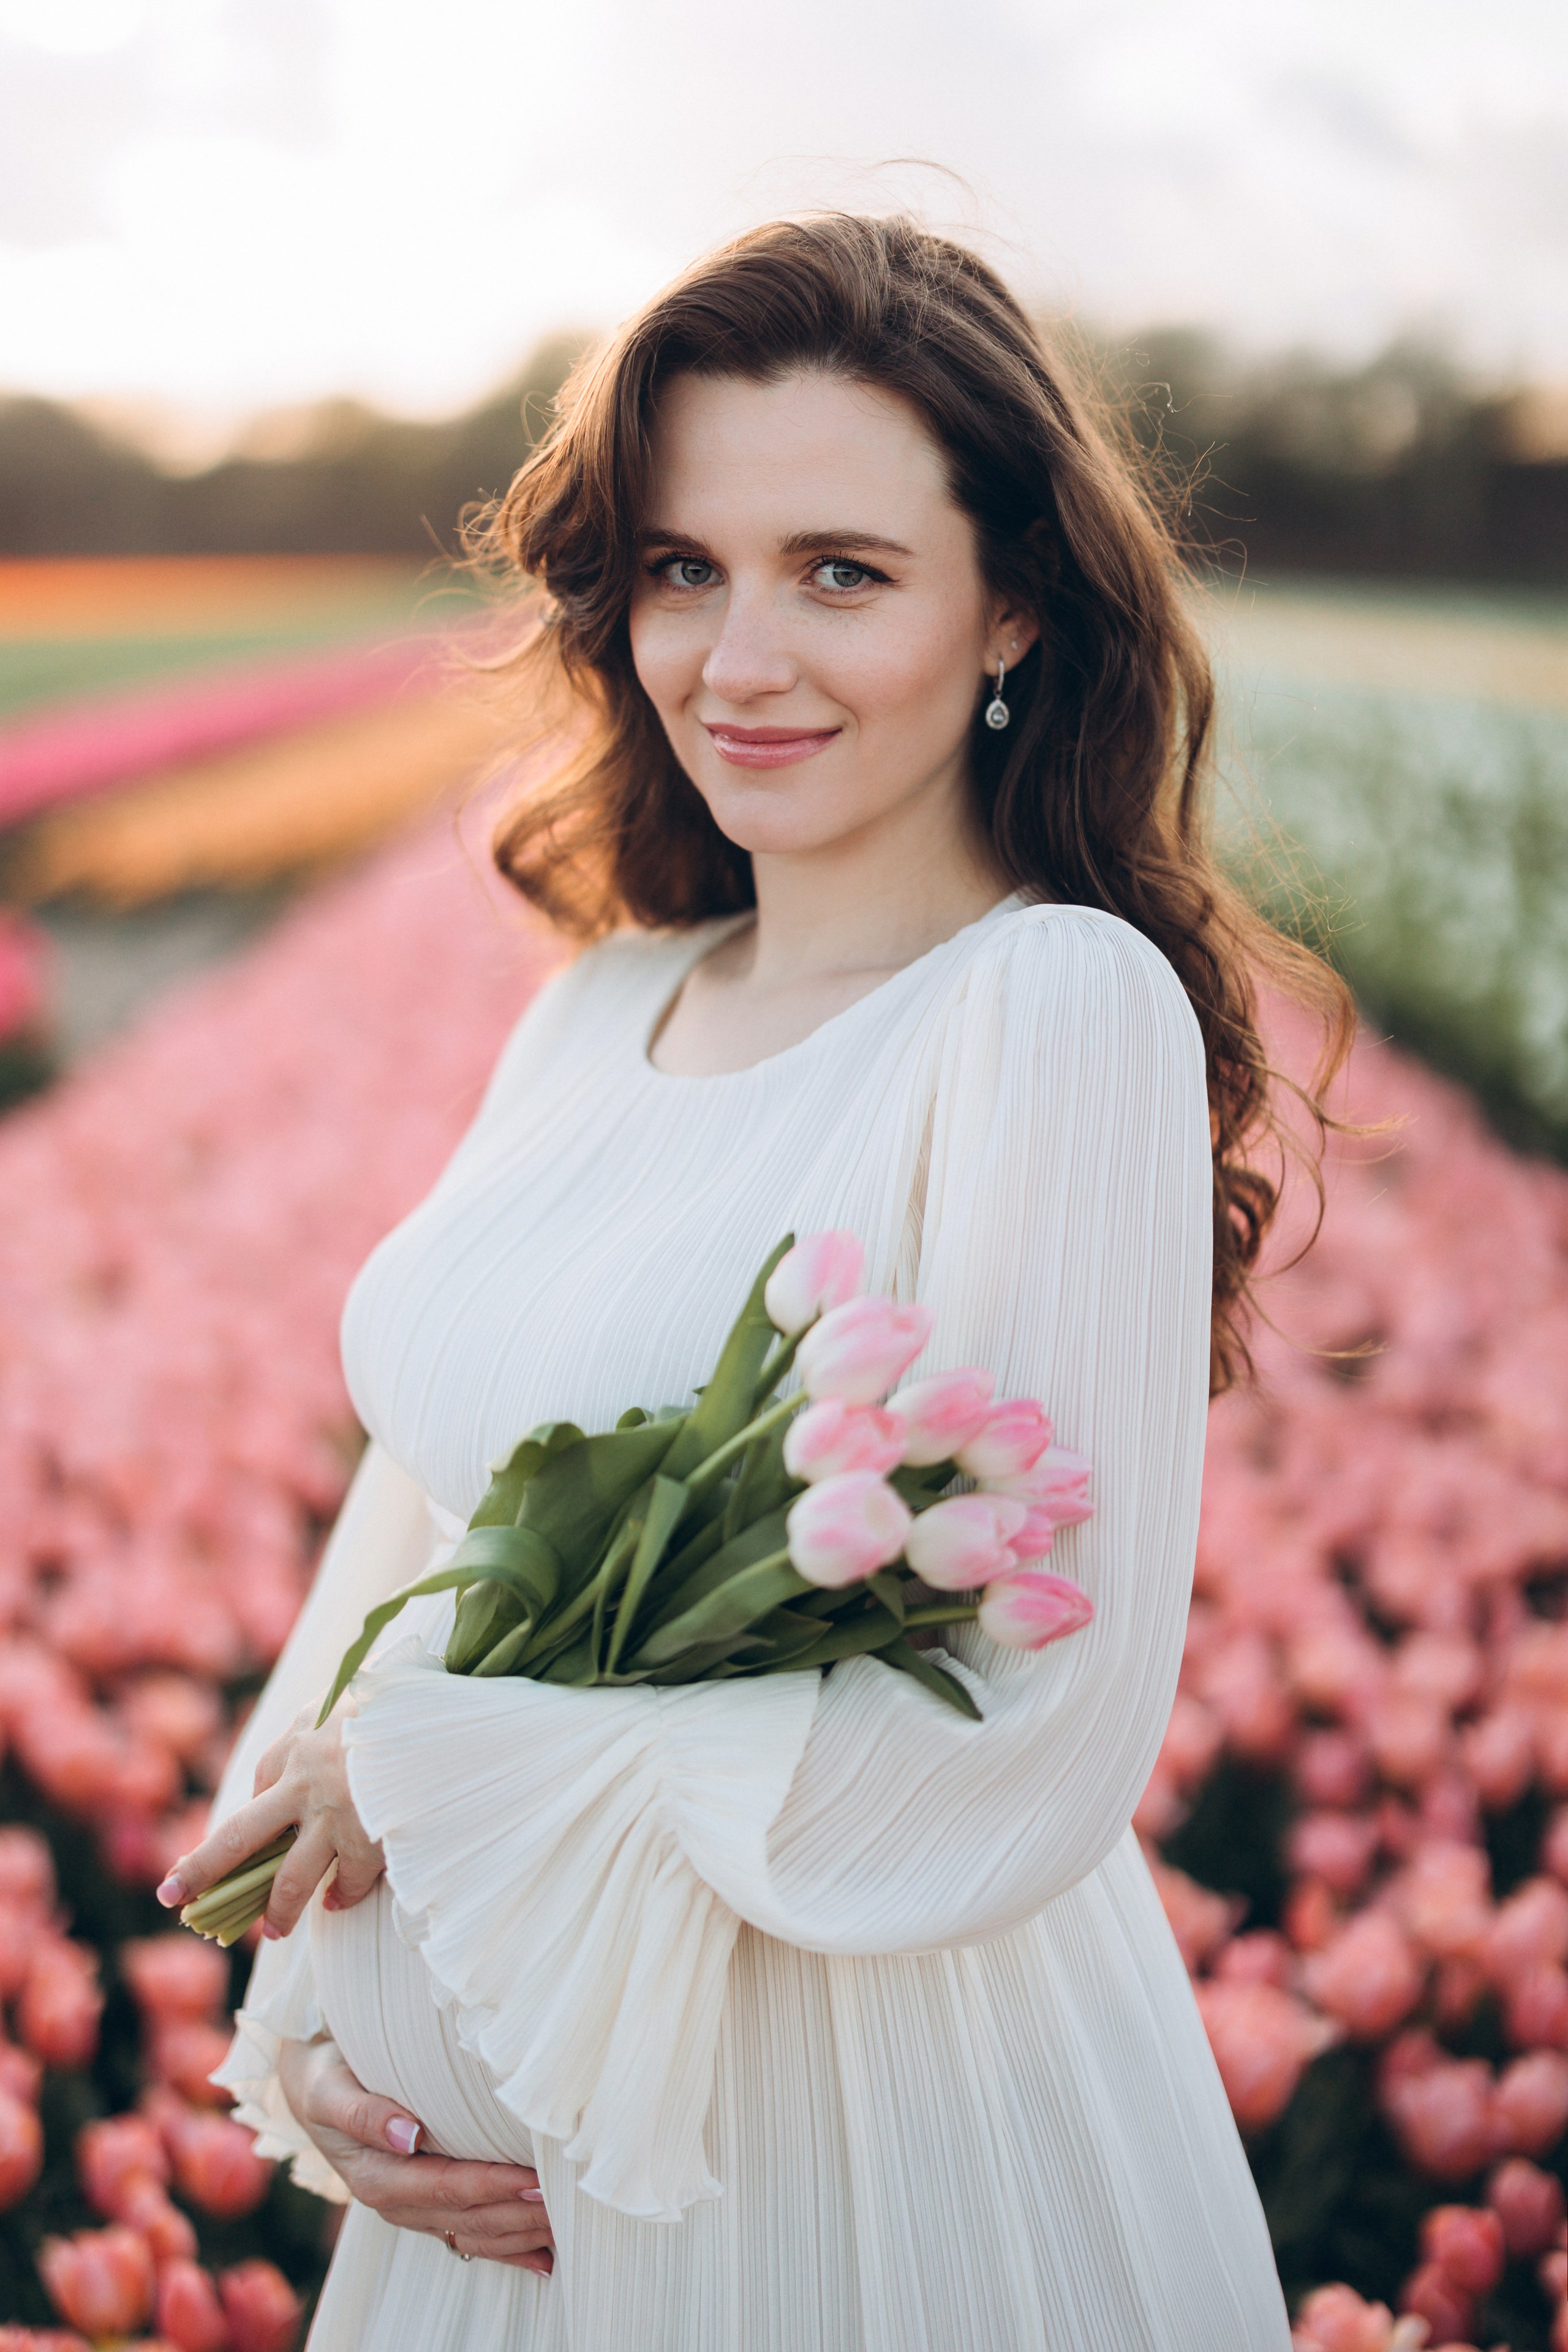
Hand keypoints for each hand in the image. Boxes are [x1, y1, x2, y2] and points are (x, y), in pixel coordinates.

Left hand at [156, 1697, 384, 1937]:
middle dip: (200, 1870)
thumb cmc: (396, 1704)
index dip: (245, 1820)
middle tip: (174, 1895)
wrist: (438, 1718)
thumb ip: (318, 1726)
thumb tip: (303, 1749)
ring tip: (271, 1933)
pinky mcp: (367, 1842)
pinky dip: (342, 1897)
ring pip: (288, 1882)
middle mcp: (301, 1786)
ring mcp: (331, 1819)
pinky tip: (338, 1902)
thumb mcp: (346, 1699)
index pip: (257, 1791)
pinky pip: (347, 1885)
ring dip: (276, 1912)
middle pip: (236, 1839)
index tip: (228, 1848)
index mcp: (294, 1746)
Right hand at [277, 2038, 553, 2273]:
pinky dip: (507, 2249)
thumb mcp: (330, 2090)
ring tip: (564, 2227)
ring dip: (518, 2234)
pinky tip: (542, 2258)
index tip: (533, 2180)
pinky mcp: (425, 2205)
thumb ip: (363, 2114)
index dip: (490, 2185)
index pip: (444, 2187)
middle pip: (466, 2217)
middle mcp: (396, 2201)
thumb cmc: (325, 2076)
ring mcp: (412, 2208)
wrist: (313, 2084)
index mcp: (375, 2177)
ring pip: (473, 2232)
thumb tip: (408, 2135)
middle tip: (566, 2204)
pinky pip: (468, 2234)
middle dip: (516, 2215)